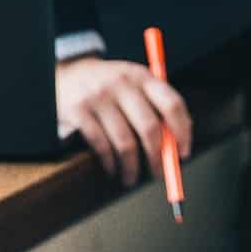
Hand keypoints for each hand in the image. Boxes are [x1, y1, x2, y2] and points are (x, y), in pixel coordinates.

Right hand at [57, 57, 193, 185]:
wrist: (67, 74)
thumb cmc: (109, 86)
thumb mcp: (134, 84)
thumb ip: (156, 106)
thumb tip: (177, 142)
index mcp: (142, 76)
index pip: (172, 104)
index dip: (182, 132)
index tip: (183, 152)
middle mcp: (122, 83)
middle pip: (150, 128)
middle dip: (158, 157)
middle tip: (159, 173)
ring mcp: (99, 96)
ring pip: (125, 142)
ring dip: (132, 167)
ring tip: (131, 177)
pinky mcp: (79, 110)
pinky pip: (101, 145)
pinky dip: (110, 163)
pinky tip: (113, 168)